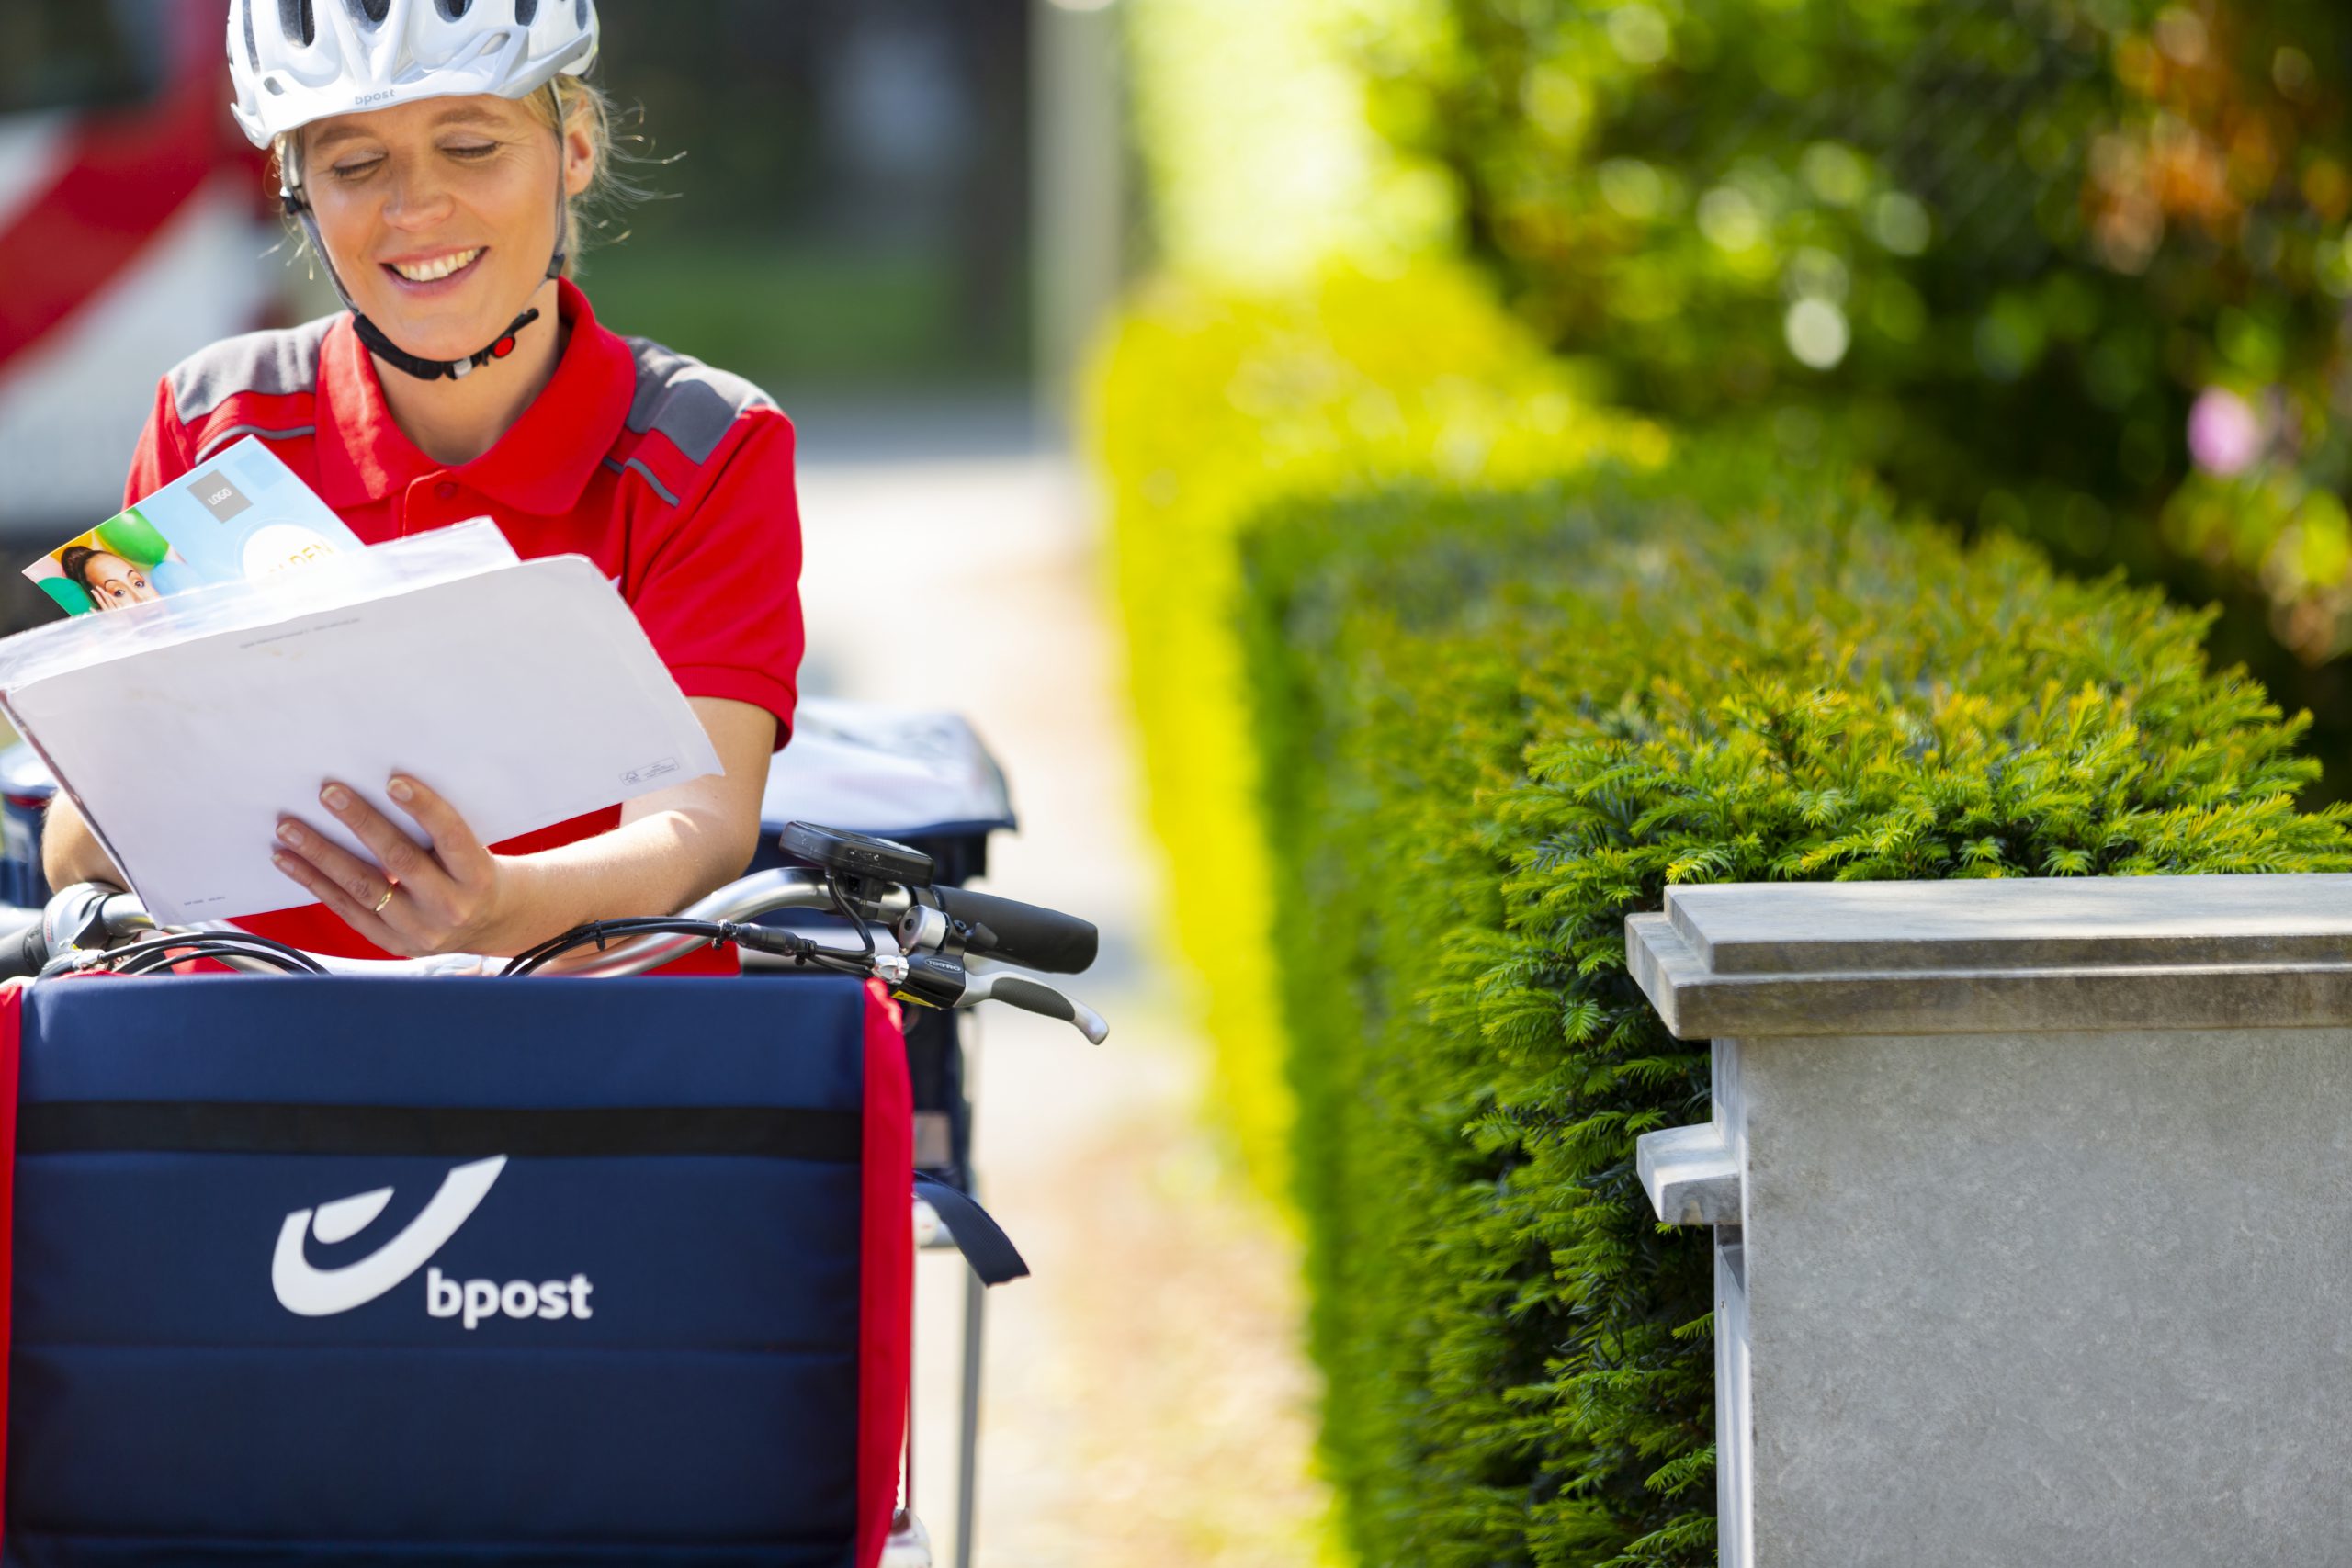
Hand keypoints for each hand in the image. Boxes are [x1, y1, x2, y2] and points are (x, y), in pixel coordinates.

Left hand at [271, 776, 531, 956]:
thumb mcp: (472, 850)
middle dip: (361, 823)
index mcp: (476, 876)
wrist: (488, 922)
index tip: (394, 781)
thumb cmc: (473, 872)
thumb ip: (436, 831)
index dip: (424, 808)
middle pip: (400, 860)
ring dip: (321, 855)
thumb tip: (380, 789)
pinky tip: (288, 860)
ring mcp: (418, 929)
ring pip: (363, 888)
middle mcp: (449, 906)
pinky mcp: (391, 942)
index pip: (451, 837)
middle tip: (329, 793)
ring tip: (289, 829)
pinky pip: (346, 909)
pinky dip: (314, 882)